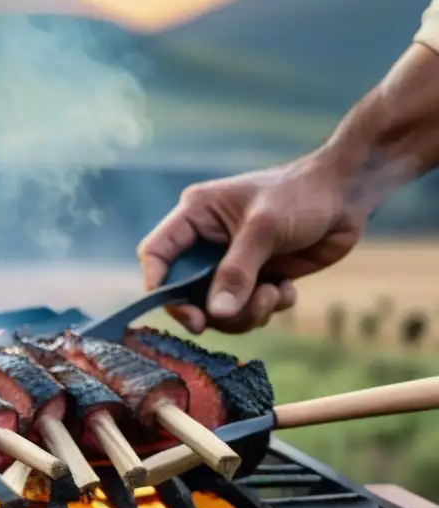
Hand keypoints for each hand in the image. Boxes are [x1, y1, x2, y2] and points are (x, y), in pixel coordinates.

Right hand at [137, 153, 365, 333]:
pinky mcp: (256, 276)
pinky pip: (248, 308)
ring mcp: (231, 261)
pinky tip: (287, 287)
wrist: (349, 193)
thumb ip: (237, 271)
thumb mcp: (264, 229)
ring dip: (246, 312)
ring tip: (273, 294)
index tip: (186, 314)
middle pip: (186, 292)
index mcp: (194, 217)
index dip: (160, 287)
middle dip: (213, 310)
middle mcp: (206, 241)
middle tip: (238, 314)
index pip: (157, 255)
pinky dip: (268, 306)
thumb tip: (215, 314)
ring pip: (218, 307)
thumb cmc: (302, 195)